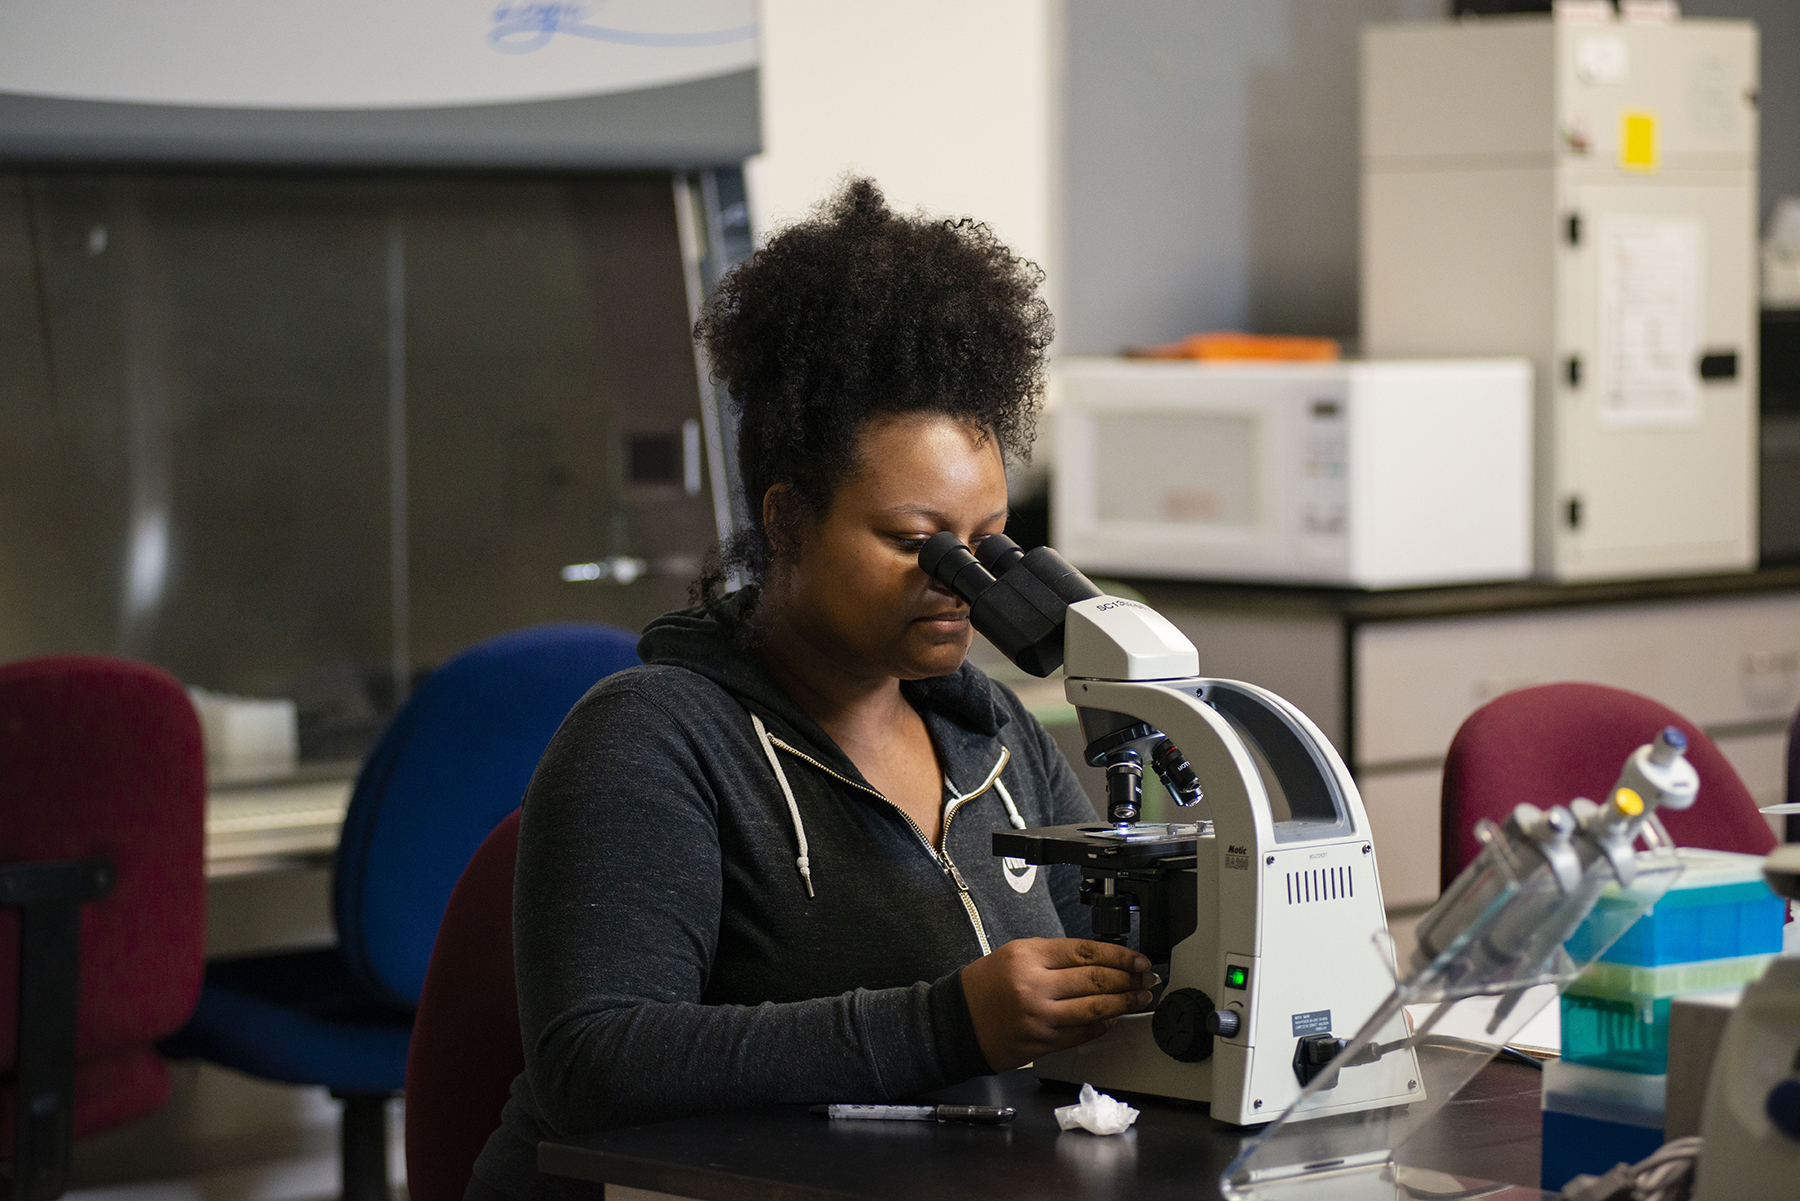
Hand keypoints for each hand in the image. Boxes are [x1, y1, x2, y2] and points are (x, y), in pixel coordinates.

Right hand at [959, 938, 1156, 1071]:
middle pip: (1096, 980)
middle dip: (1129, 979)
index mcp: (1028, 956)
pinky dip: (1103, 1024)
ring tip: (1139, 997)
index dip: (1120, 956)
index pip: (1086, 952)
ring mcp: (1039, 1017)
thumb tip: (1099, 960)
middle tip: (1147, 978)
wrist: (957, 1023)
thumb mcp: (1015, 954)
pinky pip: (1082, 1033)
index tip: (1137, 959)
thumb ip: (1055, 956)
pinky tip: (1114, 1017)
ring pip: (1094, 1009)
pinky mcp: (1042, 1043)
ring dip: (1124, 1003)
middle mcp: (1034, 986)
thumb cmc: (985, 986)